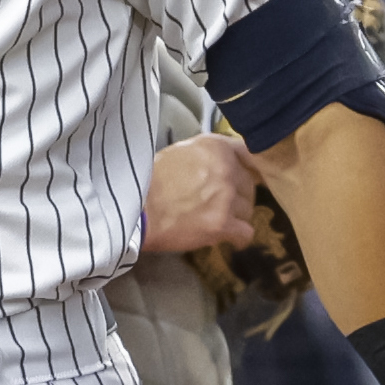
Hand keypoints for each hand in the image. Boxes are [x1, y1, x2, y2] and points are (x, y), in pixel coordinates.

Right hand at [142, 134, 258, 252]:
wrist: (135, 210)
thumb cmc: (149, 180)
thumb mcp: (179, 153)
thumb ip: (207, 154)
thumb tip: (225, 162)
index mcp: (215, 147)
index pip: (248, 154)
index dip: (248, 168)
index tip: (246, 176)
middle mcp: (225, 169)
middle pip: (249, 185)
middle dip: (238, 194)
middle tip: (218, 202)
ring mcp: (226, 198)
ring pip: (248, 209)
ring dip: (235, 215)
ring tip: (214, 218)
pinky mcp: (222, 225)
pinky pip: (246, 233)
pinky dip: (237, 237)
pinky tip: (227, 236)